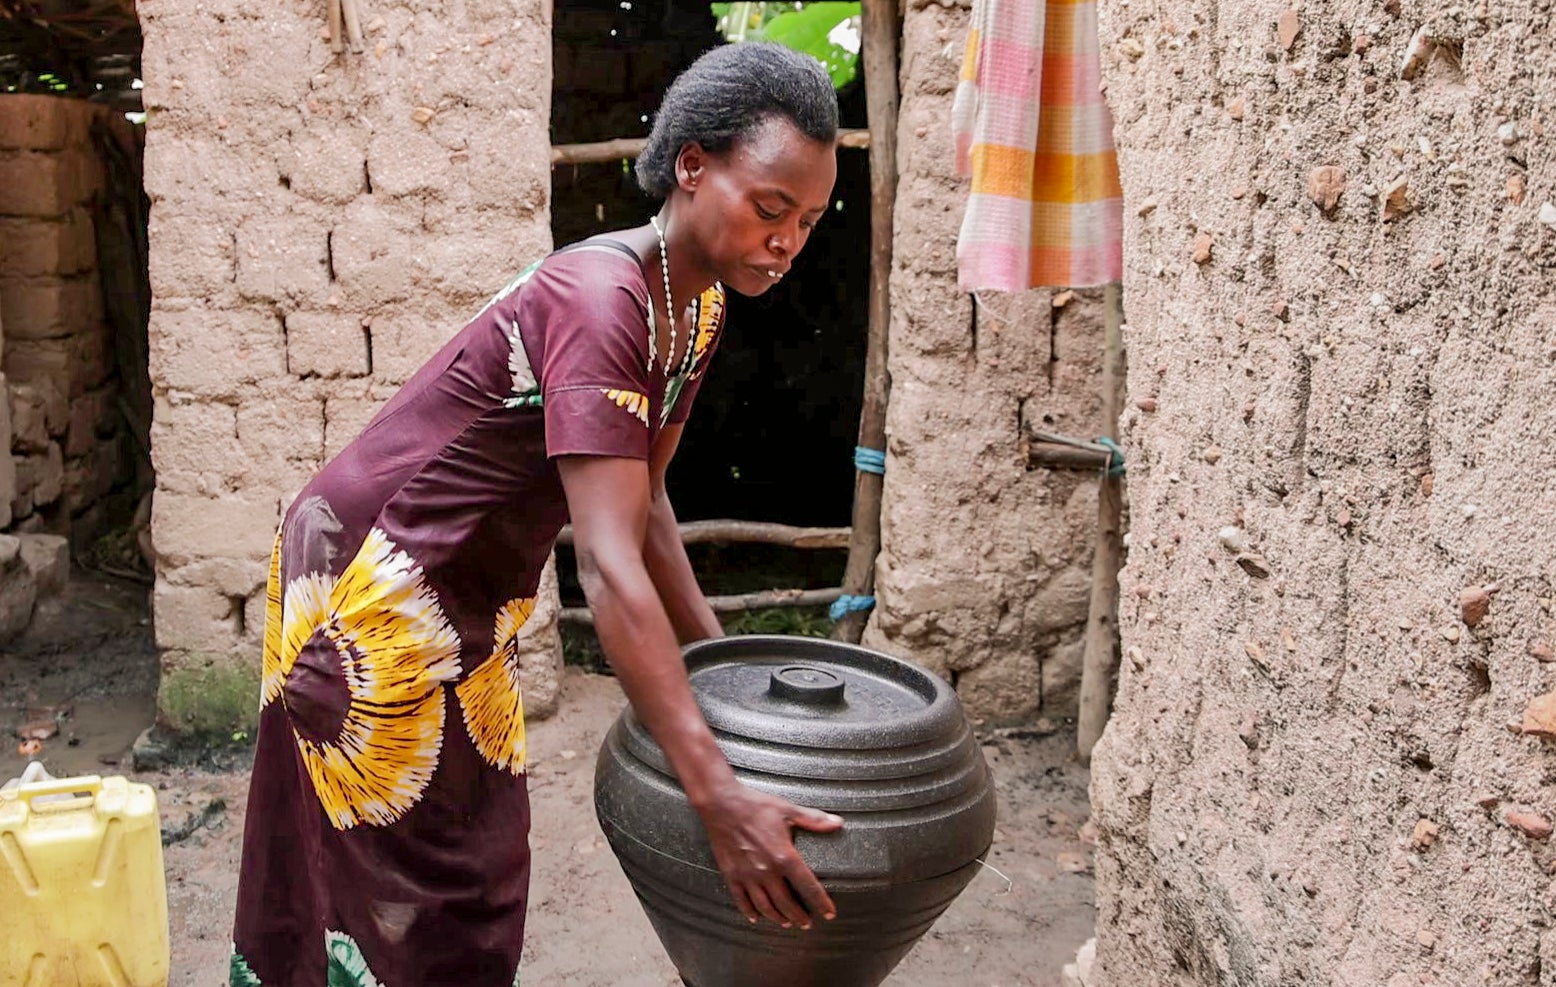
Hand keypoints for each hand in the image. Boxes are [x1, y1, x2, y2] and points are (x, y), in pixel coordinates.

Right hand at [697, 782, 842, 929]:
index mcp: (784, 856)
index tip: (829, 913)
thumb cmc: (755, 805)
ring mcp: (747, 875)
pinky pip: (741, 900)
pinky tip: (756, 918)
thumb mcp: (788, 810)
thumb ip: (813, 820)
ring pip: (765, 906)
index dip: (821, 902)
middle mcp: (767, 871)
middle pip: (786, 903)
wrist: (721, 804)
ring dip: (777, 917)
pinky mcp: (731, 874)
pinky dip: (749, 912)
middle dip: (798, 916)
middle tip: (807, 923)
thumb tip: (837, 823)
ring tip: (786, 923)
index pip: (808, 886)